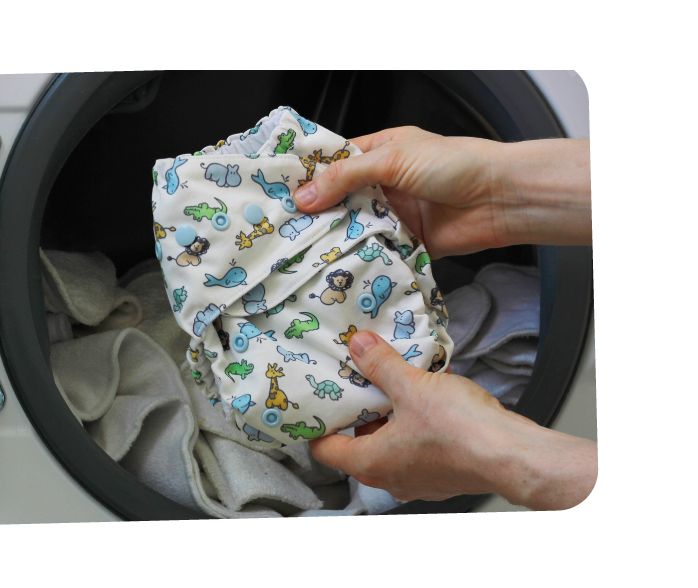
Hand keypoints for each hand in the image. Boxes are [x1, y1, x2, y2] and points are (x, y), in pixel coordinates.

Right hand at [293, 126, 591, 256]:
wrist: (499, 199)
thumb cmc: (456, 165)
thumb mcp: (393, 158)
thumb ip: (347, 176)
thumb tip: (305, 195)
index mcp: (380, 152)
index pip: (334, 162)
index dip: (308, 176)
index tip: (278, 191)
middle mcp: (383, 183)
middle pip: (339, 198)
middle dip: (315, 212)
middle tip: (281, 226)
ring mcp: (393, 214)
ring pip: (353, 226)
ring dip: (334, 236)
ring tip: (299, 248)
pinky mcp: (403, 242)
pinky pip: (373, 250)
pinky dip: (357, 257)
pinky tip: (334, 265)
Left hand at [309, 331, 597, 509]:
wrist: (514, 455)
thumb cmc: (461, 431)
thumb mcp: (412, 386)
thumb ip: (381, 365)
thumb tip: (360, 346)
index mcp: (371, 463)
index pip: (324, 451)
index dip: (317, 425)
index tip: (319, 404)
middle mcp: (391, 478)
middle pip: (359, 446)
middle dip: (360, 414)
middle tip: (360, 384)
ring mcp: (419, 481)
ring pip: (391, 447)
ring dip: (391, 419)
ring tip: (398, 387)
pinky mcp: (445, 475)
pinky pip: (419, 449)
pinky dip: (417, 428)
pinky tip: (429, 403)